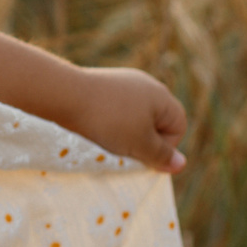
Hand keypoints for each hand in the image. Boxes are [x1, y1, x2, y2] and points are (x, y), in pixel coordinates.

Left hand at [68, 67, 188, 172]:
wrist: (66, 95)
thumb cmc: (108, 122)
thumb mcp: (139, 145)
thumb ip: (161, 155)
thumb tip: (181, 164)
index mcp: (162, 96)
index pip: (178, 127)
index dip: (164, 147)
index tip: (142, 154)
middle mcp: (147, 84)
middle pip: (156, 121)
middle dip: (143, 139)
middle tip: (124, 149)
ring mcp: (124, 82)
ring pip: (134, 116)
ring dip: (124, 132)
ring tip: (107, 138)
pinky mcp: (104, 84)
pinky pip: (115, 109)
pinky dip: (109, 120)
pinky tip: (95, 125)